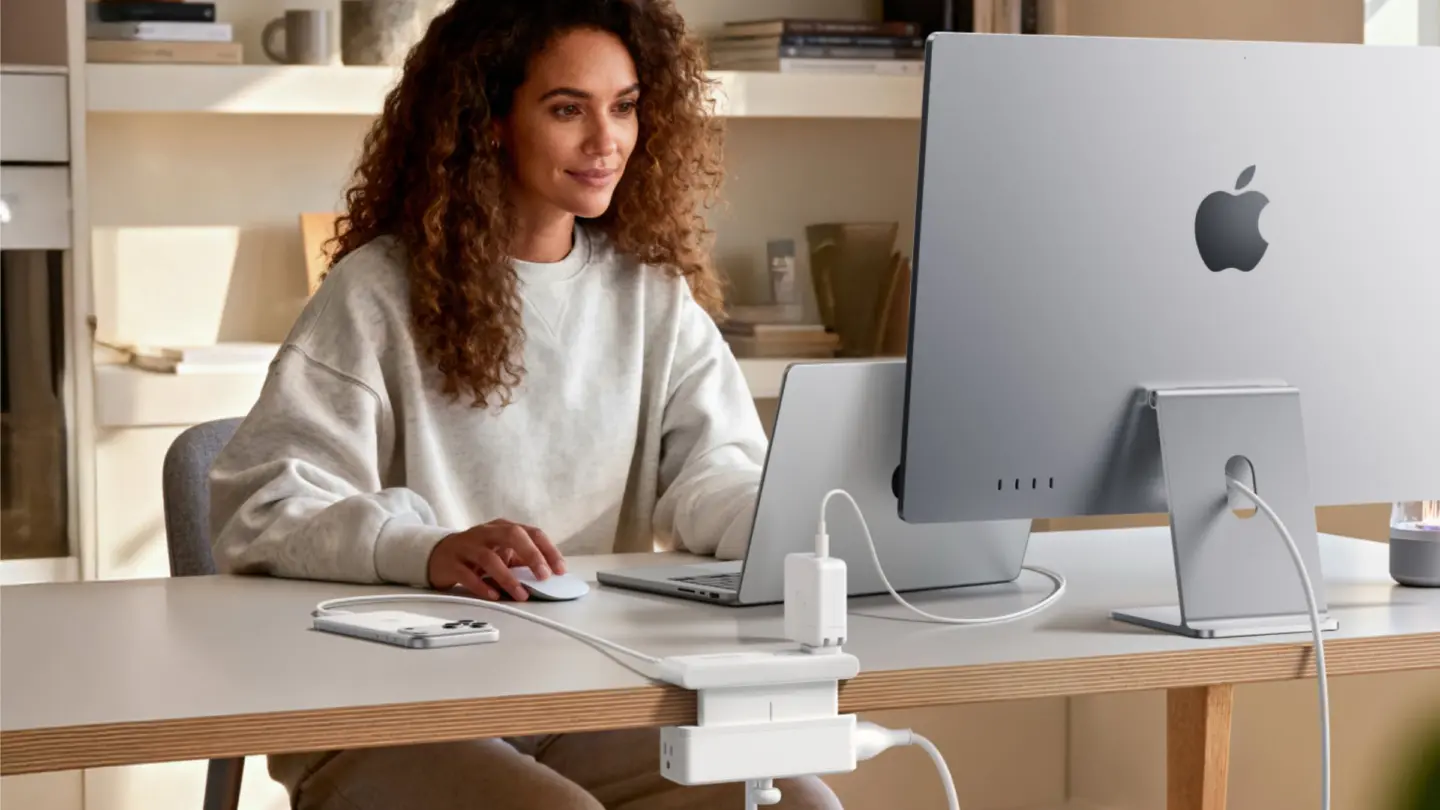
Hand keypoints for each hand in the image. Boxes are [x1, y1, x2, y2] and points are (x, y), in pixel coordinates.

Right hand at [427, 519, 565, 601]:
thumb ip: (521, 560)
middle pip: (512, 536)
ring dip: (508, 577)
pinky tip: (494, 595)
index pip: (531, 533)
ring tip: (521, 594)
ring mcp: (467, 546)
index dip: (548, 550)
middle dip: (531, 555)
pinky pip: (467, 574)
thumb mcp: (501, 551)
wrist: (437, 554)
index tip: (560, 570)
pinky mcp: (451, 563)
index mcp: (502, 527)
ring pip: (489, 558)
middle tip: (543, 576)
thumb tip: (547, 576)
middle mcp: (485, 533)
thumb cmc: (476, 553)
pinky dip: (482, 586)